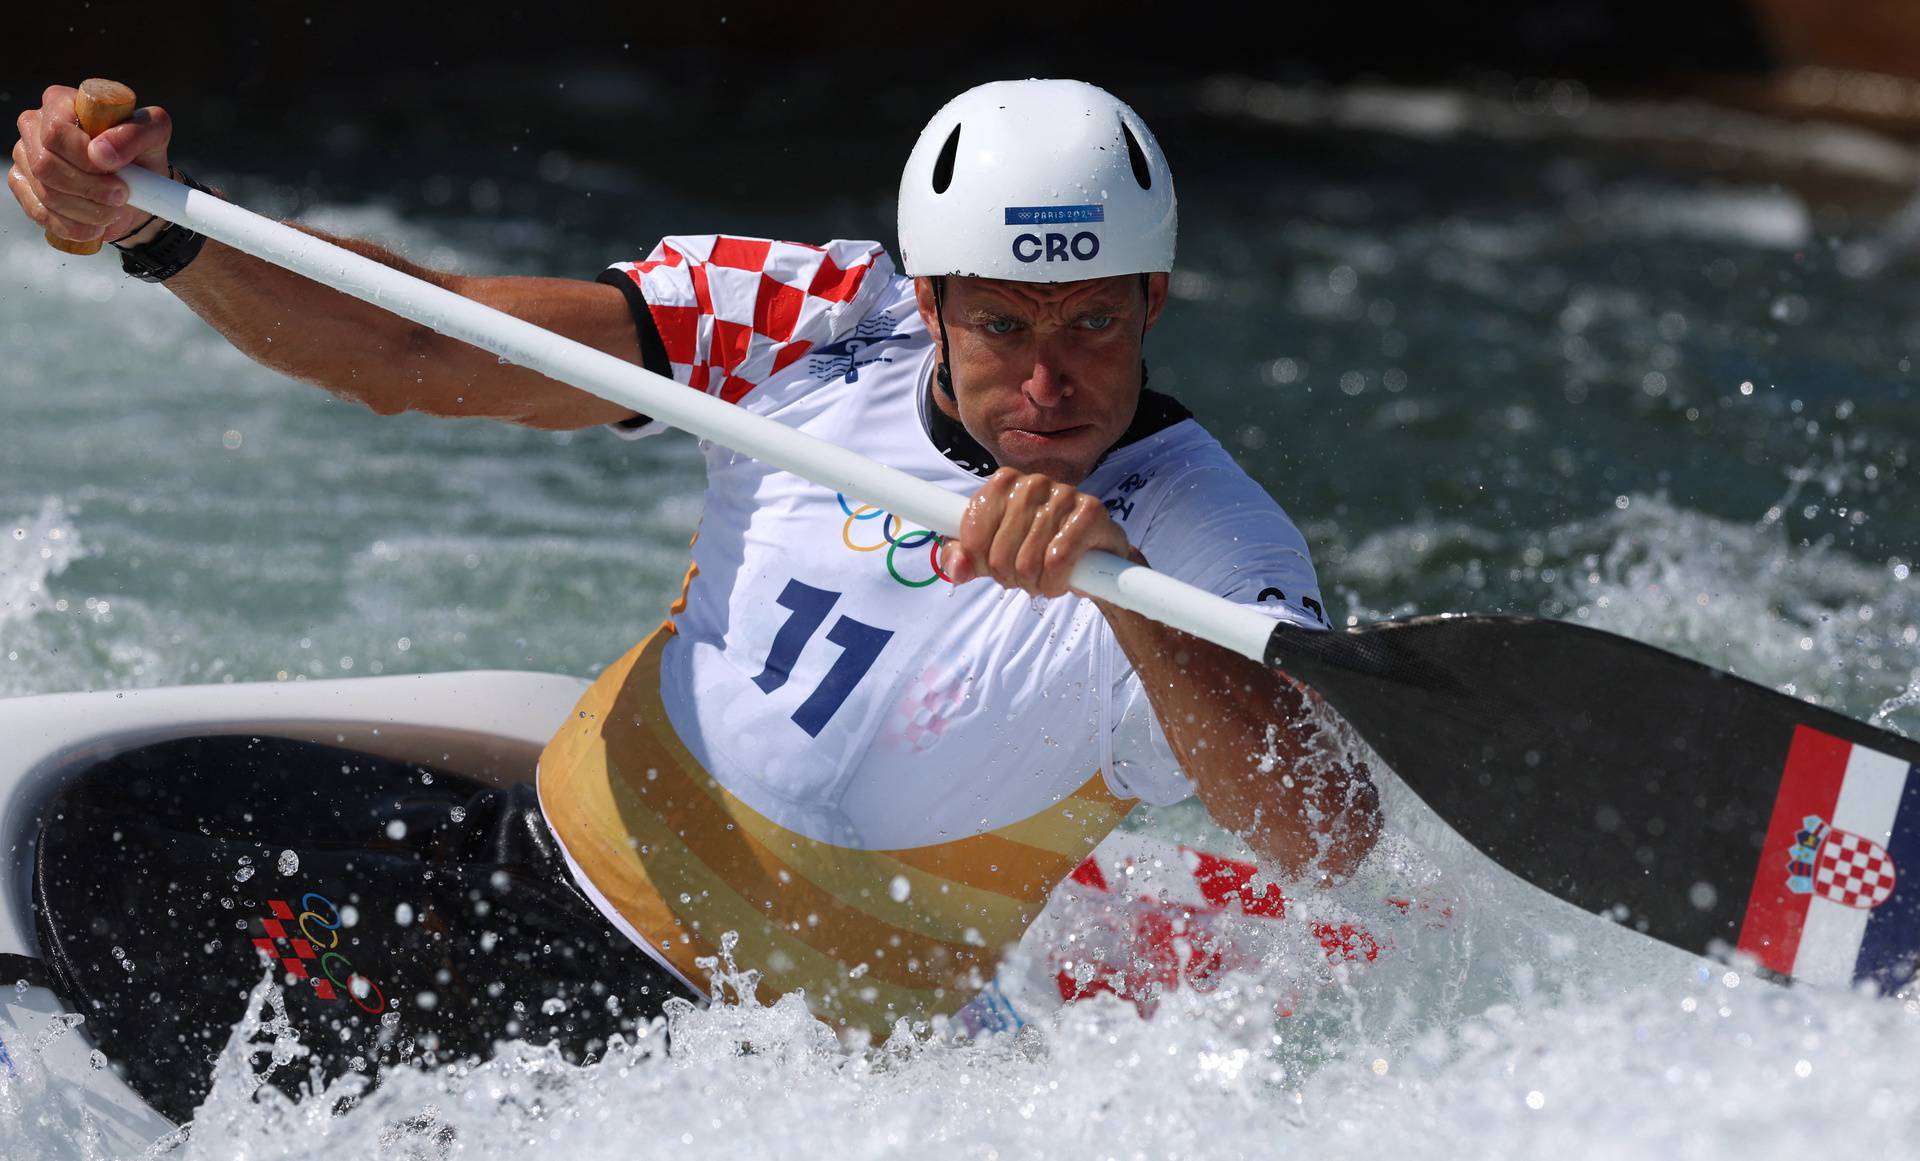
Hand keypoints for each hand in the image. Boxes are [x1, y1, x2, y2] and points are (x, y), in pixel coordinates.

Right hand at [10, 82, 171, 246]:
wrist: (136, 188)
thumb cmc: (140, 152)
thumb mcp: (155, 132)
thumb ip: (136, 132)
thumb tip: (101, 153)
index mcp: (60, 102)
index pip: (56, 131)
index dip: (84, 157)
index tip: (113, 169)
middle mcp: (35, 125)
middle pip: (45, 164)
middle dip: (89, 188)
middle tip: (121, 195)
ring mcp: (25, 157)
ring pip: (45, 192)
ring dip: (87, 210)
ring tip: (114, 210)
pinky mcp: (23, 187)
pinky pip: (39, 213)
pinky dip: (73, 226)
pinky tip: (95, 225)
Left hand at [940, 467, 1137, 597]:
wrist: (1097, 556)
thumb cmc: (1041, 549)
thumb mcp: (995, 553)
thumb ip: (966, 559)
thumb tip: (957, 570)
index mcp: (1003, 483)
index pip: (972, 539)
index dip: (981, 565)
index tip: (995, 568)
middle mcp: (1032, 482)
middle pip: (999, 556)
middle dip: (1010, 578)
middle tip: (1026, 577)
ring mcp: (1063, 493)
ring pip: (1028, 562)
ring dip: (1035, 584)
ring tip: (1045, 578)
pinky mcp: (1090, 511)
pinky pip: (1058, 561)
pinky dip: (1056, 582)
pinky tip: (1062, 580)